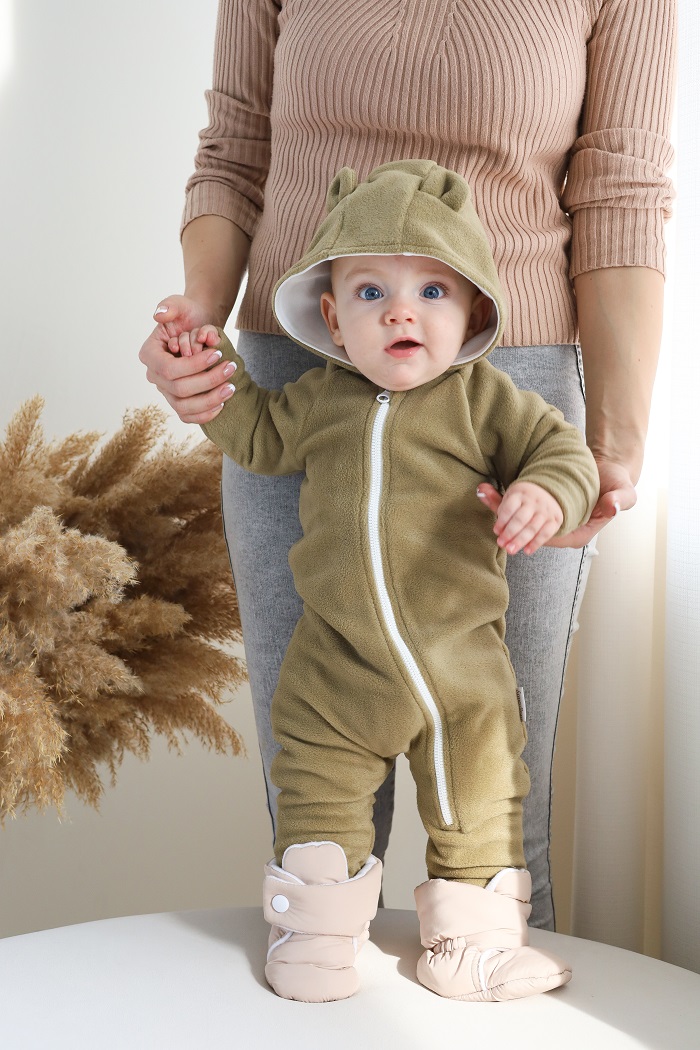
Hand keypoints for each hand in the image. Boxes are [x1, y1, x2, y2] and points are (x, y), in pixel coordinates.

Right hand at [139, 297, 235, 423]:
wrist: (200, 326)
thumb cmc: (189, 315)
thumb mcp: (180, 304)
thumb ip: (170, 306)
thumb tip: (160, 315)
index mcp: (150, 355)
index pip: (168, 369)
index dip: (194, 365)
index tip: (217, 354)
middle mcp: (154, 376)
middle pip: (178, 389)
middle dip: (208, 380)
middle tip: (231, 368)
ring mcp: (166, 391)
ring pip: (183, 407)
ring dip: (209, 400)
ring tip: (231, 388)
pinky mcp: (179, 401)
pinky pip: (188, 416)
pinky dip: (205, 414)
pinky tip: (222, 404)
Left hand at [476, 456, 636, 550]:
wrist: (610, 471)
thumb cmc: (617, 482)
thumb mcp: (623, 489)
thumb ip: (620, 499)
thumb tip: (613, 505)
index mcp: (580, 533)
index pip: (550, 539)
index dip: (531, 537)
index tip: (514, 530)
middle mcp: (565, 532)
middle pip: (532, 535)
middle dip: (513, 530)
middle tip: (493, 526)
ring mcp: (555, 524)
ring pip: (525, 526)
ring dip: (506, 518)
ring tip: (486, 499)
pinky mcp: (546, 513)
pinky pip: (525, 516)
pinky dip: (510, 508)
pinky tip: (494, 495)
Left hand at [476, 480, 563, 555]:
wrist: (552, 496)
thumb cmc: (524, 501)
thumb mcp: (510, 498)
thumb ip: (494, 498)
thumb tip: (479, 489)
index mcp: (520, 493)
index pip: (509, 508)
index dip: (502, 521)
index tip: (496, 531)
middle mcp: (533, 501)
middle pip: (520, 519)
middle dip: (510, 533)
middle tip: (501, 544)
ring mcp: (545, 511)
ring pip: (532, 527)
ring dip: (520, 540)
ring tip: (510, 550)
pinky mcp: (555, 520)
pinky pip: (546, 533)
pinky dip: (536, 543)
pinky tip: (526, 551)